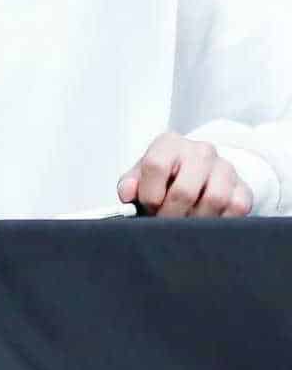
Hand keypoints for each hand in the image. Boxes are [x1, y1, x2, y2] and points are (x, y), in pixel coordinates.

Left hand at [117, 130, 252, 217]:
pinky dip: (219, 222)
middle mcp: (200, 151)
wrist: (199, 172)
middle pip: (184, 190)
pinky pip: (236, 209)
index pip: (156, 165)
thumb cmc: (166, 176)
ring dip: (196, 222)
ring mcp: (224, 168)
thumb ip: (130, 183)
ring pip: (214, 200)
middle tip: (165, 224)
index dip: (149, 194)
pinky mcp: (243, 188)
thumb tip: (127, 194)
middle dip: (171, 216)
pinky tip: (205, 223)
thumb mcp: (142, 175)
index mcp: (170, 143)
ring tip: (185, 226)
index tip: (148, 207)